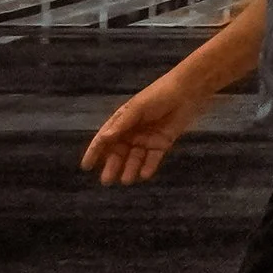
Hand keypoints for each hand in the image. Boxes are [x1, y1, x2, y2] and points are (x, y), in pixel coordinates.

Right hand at [82, 73, 200, 185]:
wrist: (186, 92)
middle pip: (119, 153)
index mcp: (122, 121)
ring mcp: (146, 139)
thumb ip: (122, 124)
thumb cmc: (158, 95)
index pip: (105, 139)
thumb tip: (104, 138)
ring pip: (134, 158)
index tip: (86, 166)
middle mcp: (132, 132)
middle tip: (106, 180)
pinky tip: (144, 174)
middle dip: (112, 166)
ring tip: (126, 180)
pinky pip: (152, 159)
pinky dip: (148, 167)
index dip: (95, 152)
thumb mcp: (137, 108)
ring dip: (130, 169)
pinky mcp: (161, 144)